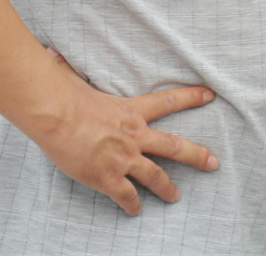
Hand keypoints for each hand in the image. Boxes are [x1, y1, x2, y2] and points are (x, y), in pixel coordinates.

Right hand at [37, 50, 219, 215]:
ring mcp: (124, 158)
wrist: (57, 115)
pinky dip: (132, 205)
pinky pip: (127, 196)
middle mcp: (135, 136)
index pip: (169, 102)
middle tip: (214, 163)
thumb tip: (51, 53)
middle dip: (197, 156)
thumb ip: (69, 69)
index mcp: (132, 111)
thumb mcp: (75, 79)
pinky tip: (135, 211)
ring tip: (175, 197)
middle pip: (174, 146)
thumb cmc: (65, 95)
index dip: (192, 97)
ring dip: (167, 188)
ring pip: (155, 176)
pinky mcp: (108, 177)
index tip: (210, 95)